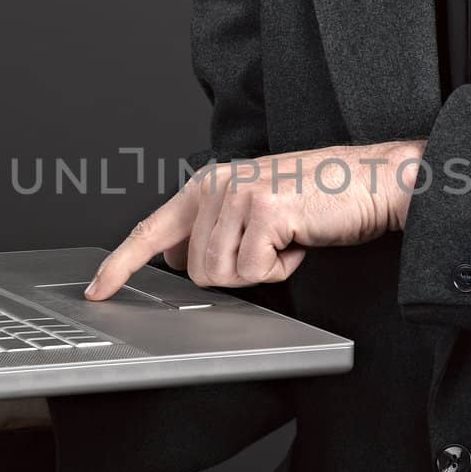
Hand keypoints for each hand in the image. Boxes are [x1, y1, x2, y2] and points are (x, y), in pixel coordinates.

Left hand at [86, 140, 425, 299]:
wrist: (374, 181)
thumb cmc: (323, 199)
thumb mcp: (256, 209)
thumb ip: (212, 229)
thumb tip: (177, 258)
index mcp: (208, 183)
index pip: (152, 229)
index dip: (121, 264)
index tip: (96, 290)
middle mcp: (216, 184)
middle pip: (195, 271)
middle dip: (238, 272)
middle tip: (274, 244)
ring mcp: (237, 196)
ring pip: (221, 276)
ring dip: (262, 270)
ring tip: (288, 239)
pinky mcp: (263, 212)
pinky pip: (254, 273)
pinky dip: (283, 269)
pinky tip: (300, 240)